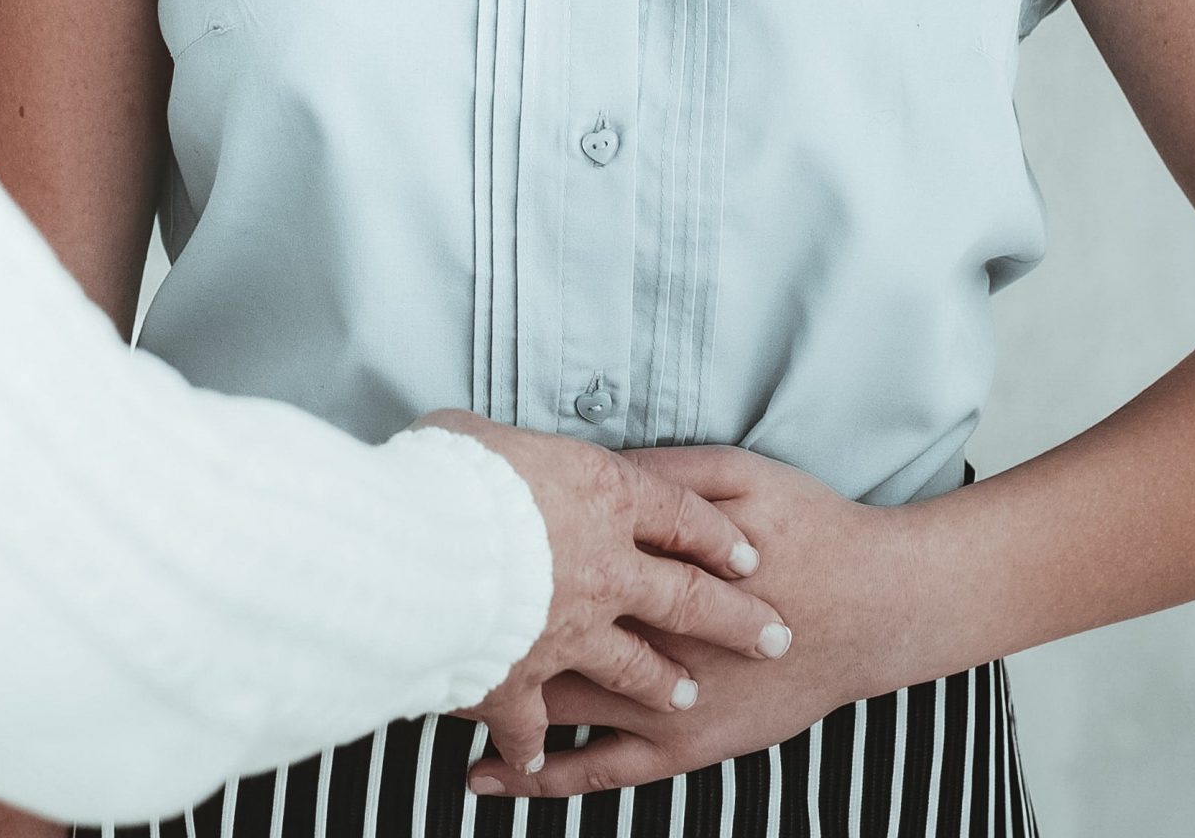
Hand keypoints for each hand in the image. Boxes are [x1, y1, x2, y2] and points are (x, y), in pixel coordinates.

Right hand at [416, 413, 792, 783]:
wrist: (420, 543)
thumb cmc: (451, 471)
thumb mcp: (487, 433)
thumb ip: (513, 453)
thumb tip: (498, 457)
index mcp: (603, 497)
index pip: (682, 517)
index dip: (717, 536)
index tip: (747, 555)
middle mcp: (605, 570)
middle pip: (688, 598)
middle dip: (734, 620)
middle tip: (774, 636)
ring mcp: (574, 633)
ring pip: (638, 670)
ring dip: (660, 684)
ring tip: (682, 694)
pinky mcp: (526, 681)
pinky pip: (537, 725)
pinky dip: (534, 750)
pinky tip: (530, 760)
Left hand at [464, 445, 937, 803]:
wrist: (882, 606)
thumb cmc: (811, 529)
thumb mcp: (737, 473)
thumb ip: (662, 476)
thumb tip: (595, 465)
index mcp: (658, 567)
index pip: (555, 561)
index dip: (489, 558)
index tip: (426, 551)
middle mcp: (655, 638)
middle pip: (544, 632)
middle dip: (475, 630)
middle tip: (403, 619)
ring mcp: (672, 700)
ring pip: (560, 704)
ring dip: (493, 702)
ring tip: (420, 692)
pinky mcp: (692, 744)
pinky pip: (606, 769)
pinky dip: (549, 777)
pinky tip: (496, 782)